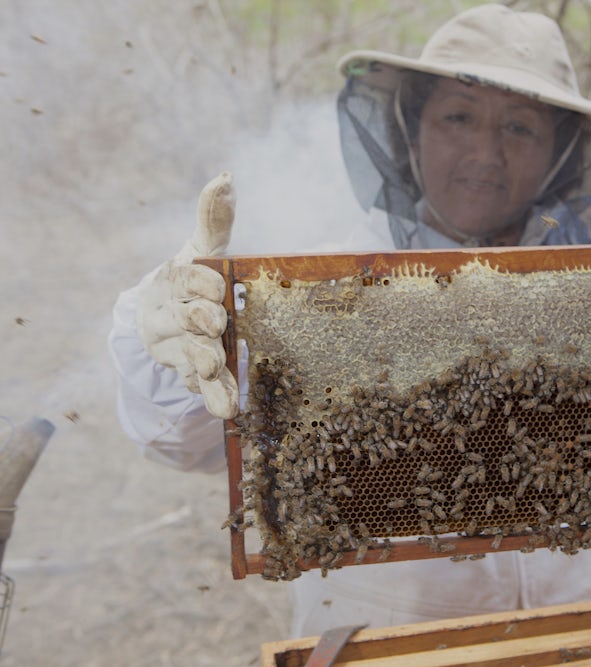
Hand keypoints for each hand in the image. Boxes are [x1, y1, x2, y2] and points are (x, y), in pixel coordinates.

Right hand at [136, 172, 238, 417]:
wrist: (167, 322)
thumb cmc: (194, 279)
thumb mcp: (204, 250)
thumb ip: (214, 220)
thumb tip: (226, 177)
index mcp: (173, 281)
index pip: (185, 279)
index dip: (200, 281)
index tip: (218, 283)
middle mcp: (168, 317)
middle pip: (184, 319)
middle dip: (200, 320)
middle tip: (217, 323)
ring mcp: (175, 349)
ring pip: (188, 355)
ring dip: (203, 361)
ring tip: (215, 367)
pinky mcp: (188, 375)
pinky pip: (200, 388)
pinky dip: (213, 398)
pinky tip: (228, 410)